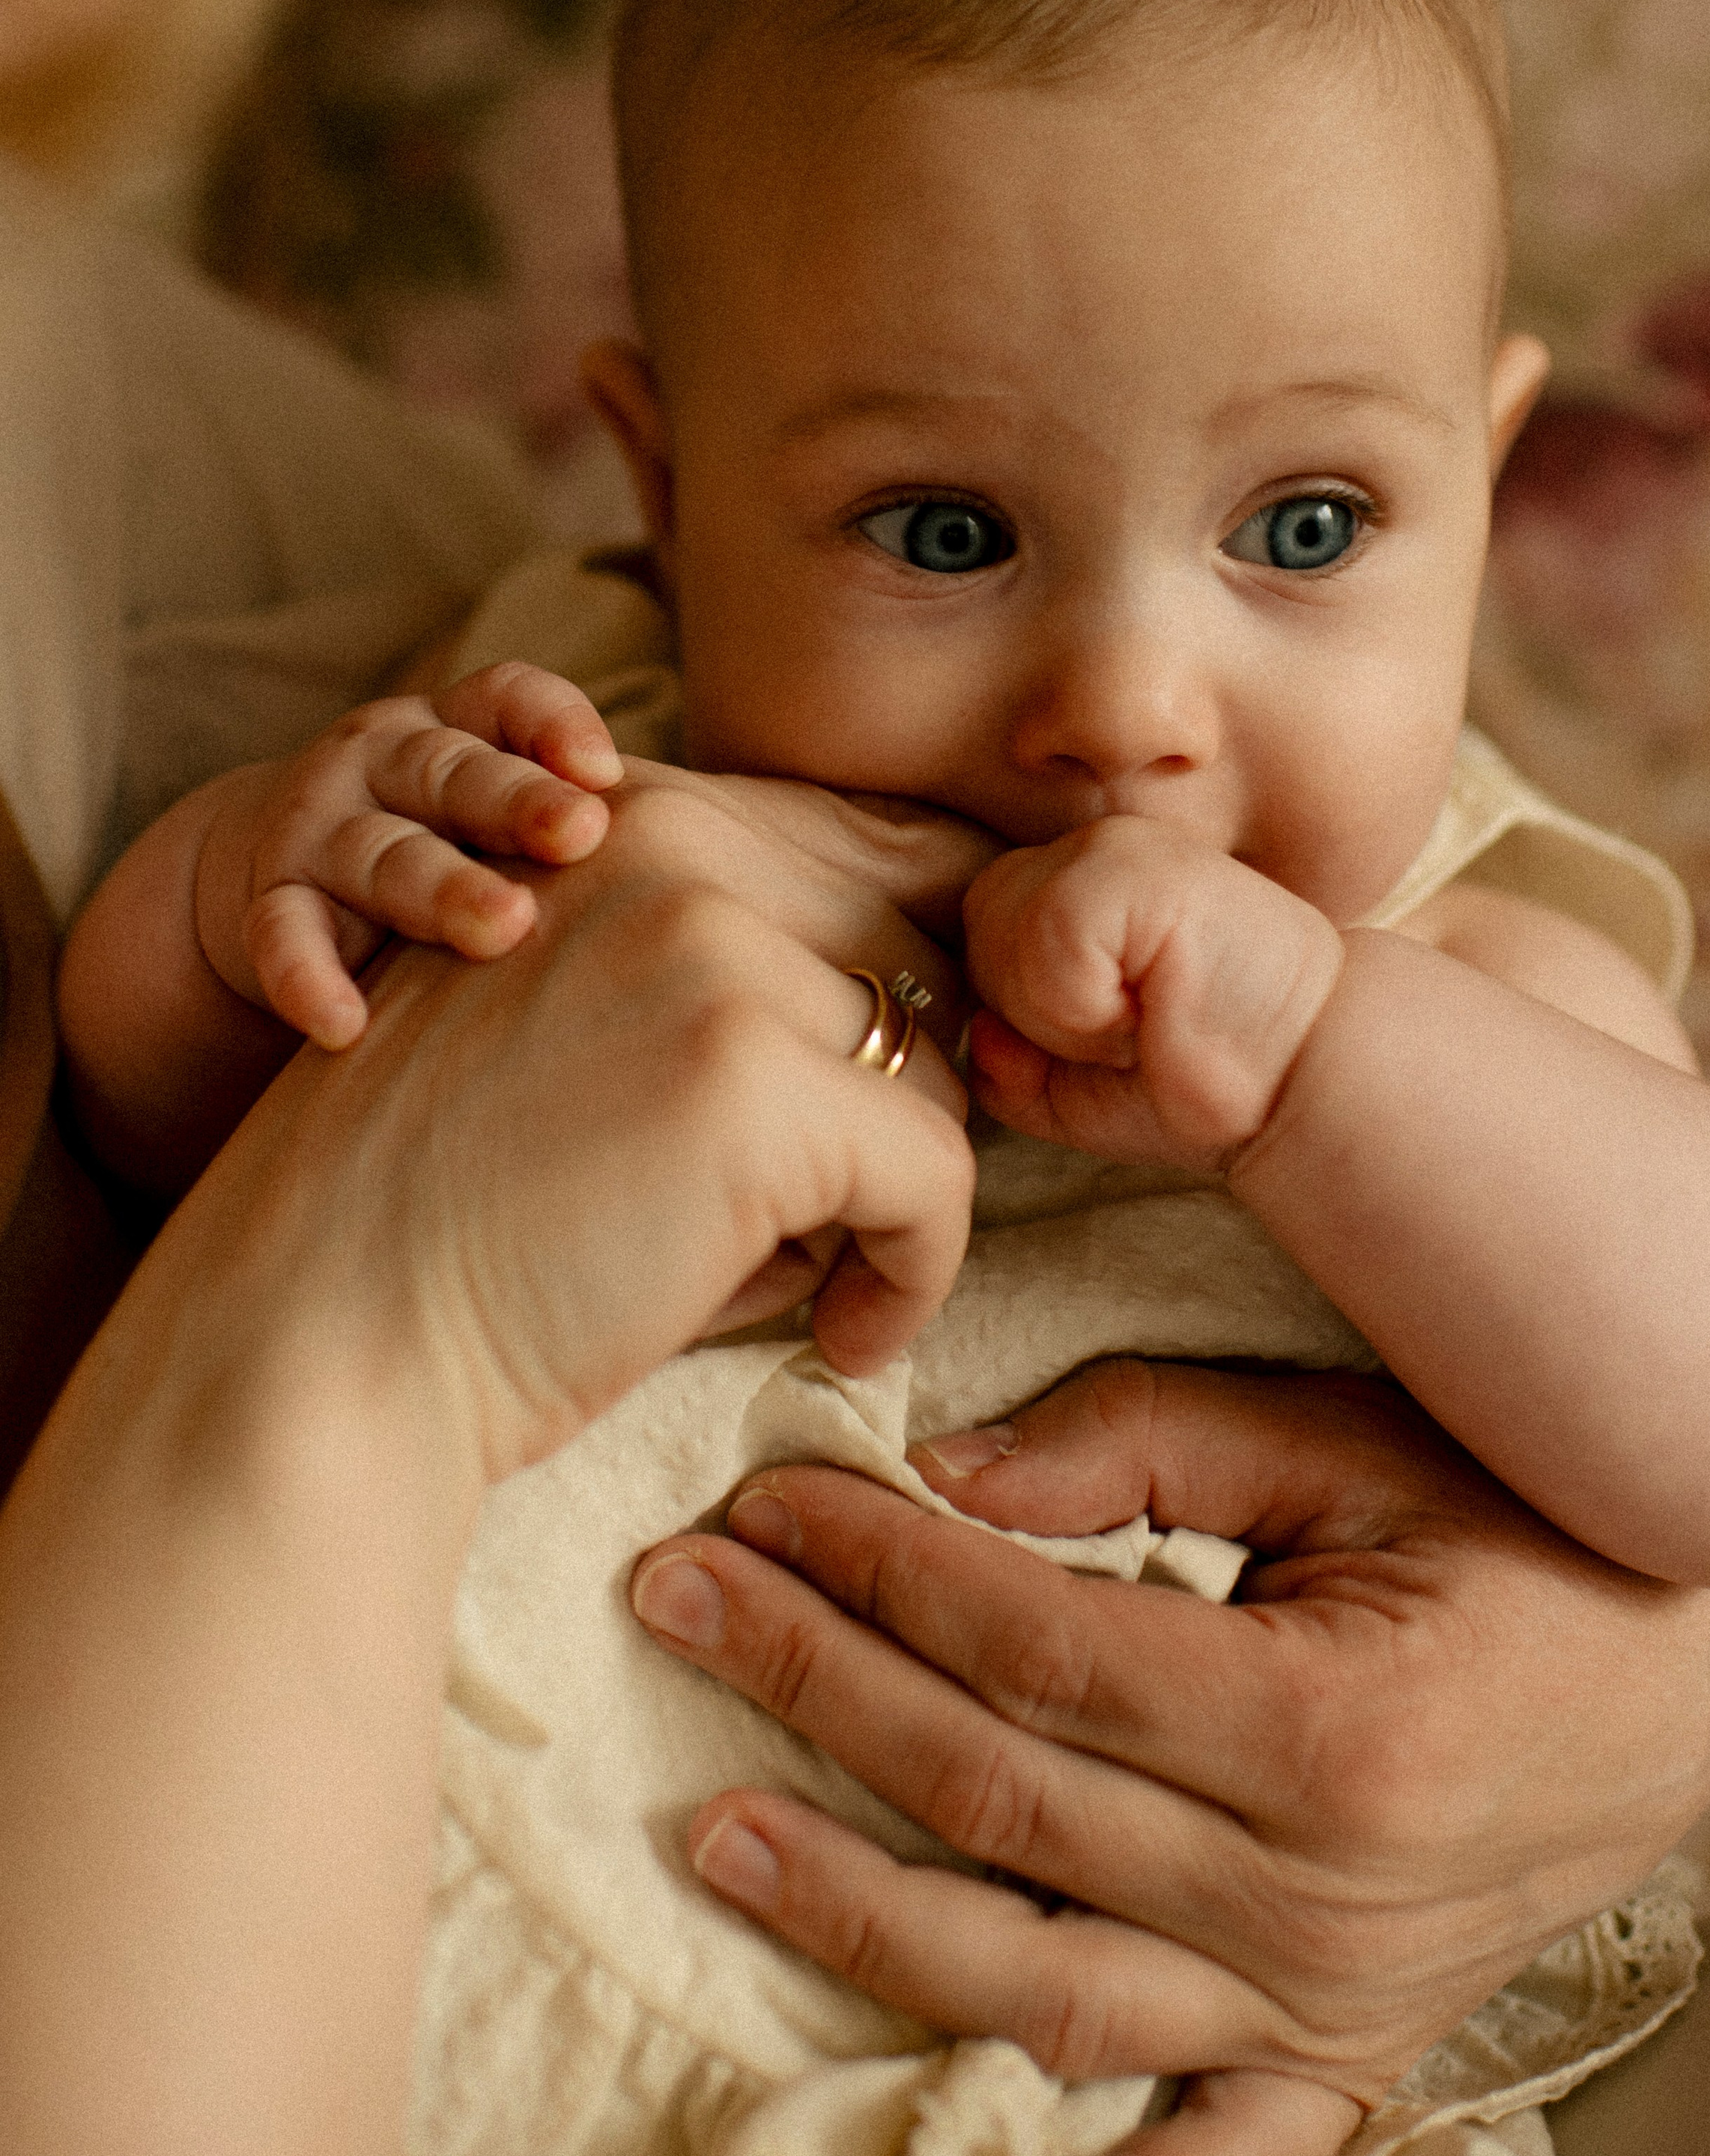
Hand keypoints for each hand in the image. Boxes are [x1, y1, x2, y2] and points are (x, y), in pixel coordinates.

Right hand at [195, 663, 621, 1047]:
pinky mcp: (269, 902)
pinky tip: (345, 1024)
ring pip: (385, 852)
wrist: (258, 866)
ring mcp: (322, 827)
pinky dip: (309, 976)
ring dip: (440, 887)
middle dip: (516, 800)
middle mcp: (385, 760)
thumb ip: (593, 823)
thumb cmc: (439, 846)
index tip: (608, 770)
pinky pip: (283, 936)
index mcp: (455, 726)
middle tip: (580, 834)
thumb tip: (774, 884)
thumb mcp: (499, 810)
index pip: (506, 695)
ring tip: (502, 929)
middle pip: (454, 772)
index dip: (554, 721)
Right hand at [212, 787, 977, 1478]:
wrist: (318, 1332)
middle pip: (920, 957)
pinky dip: (917, 1274)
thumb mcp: (587, 1033)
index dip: (907, 988)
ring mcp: (709, 952)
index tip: (883, 1104)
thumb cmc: (462, 1217)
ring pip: (933, 1069)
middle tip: (848, 1217)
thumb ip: (729, 979)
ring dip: (894, 1185)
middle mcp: (668, 846)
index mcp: (622, 819)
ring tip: (811, 1274)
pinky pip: (936, 1176)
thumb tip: (944, 1025)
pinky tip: (845, 1336)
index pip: (872, 853)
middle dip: (903, 1096)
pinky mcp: (748, 1080)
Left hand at [629, 1360, 1709, 2155]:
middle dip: (816, 1686)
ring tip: (713, 1836)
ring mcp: (1328, 2000)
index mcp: (1326, 1726)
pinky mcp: (1350, 2061)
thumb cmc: (1515, 1525)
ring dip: (862, 1916)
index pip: (1034, 1651)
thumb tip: (947, 1481)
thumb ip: (1150, 1445)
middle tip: (678, 1600)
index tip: (758, 1505)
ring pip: (1044, 1985)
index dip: (878, 1570)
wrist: (1679, 1680)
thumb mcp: (1353, 1439)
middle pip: (1001, 1800)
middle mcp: (1316, 1893)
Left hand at [963, 818, 1341, 1167]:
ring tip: (1149, 1015)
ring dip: (1066, 1013)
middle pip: (979, 932)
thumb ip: (1005, 1063)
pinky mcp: (1136, 866)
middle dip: (1037, 1011)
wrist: (1307, 1077)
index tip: (1116, 1033)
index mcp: (1076, 880)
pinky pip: (1046, 941)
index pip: (980, 936)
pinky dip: (1088, 1005)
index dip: (1029, 1012)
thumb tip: (976, 1031)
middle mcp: (1090, 846)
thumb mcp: (1077, 1090)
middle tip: (1134, 1025)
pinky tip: (1156, 1006)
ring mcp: (1113, 846)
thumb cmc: (1204, 1076)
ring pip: (1002, 936)